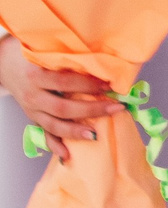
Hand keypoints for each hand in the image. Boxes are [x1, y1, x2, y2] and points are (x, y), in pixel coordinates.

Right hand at [0, 33, 116, 165]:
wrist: (4, 63)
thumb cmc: (30, 53)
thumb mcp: (45, 51)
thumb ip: (67, 57)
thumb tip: (101, 61)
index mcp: (36, 75)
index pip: (66, 82)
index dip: (88, 85)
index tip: (109, 86)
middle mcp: (33, 95)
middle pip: (63, 107)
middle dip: (92, 109)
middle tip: (116, 108)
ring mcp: (32, 109)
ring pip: (54, 125)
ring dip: (76, 131)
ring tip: (96, 134)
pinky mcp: (33, 117)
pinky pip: (44, 134)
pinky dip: (55, 145)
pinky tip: (67, 156)